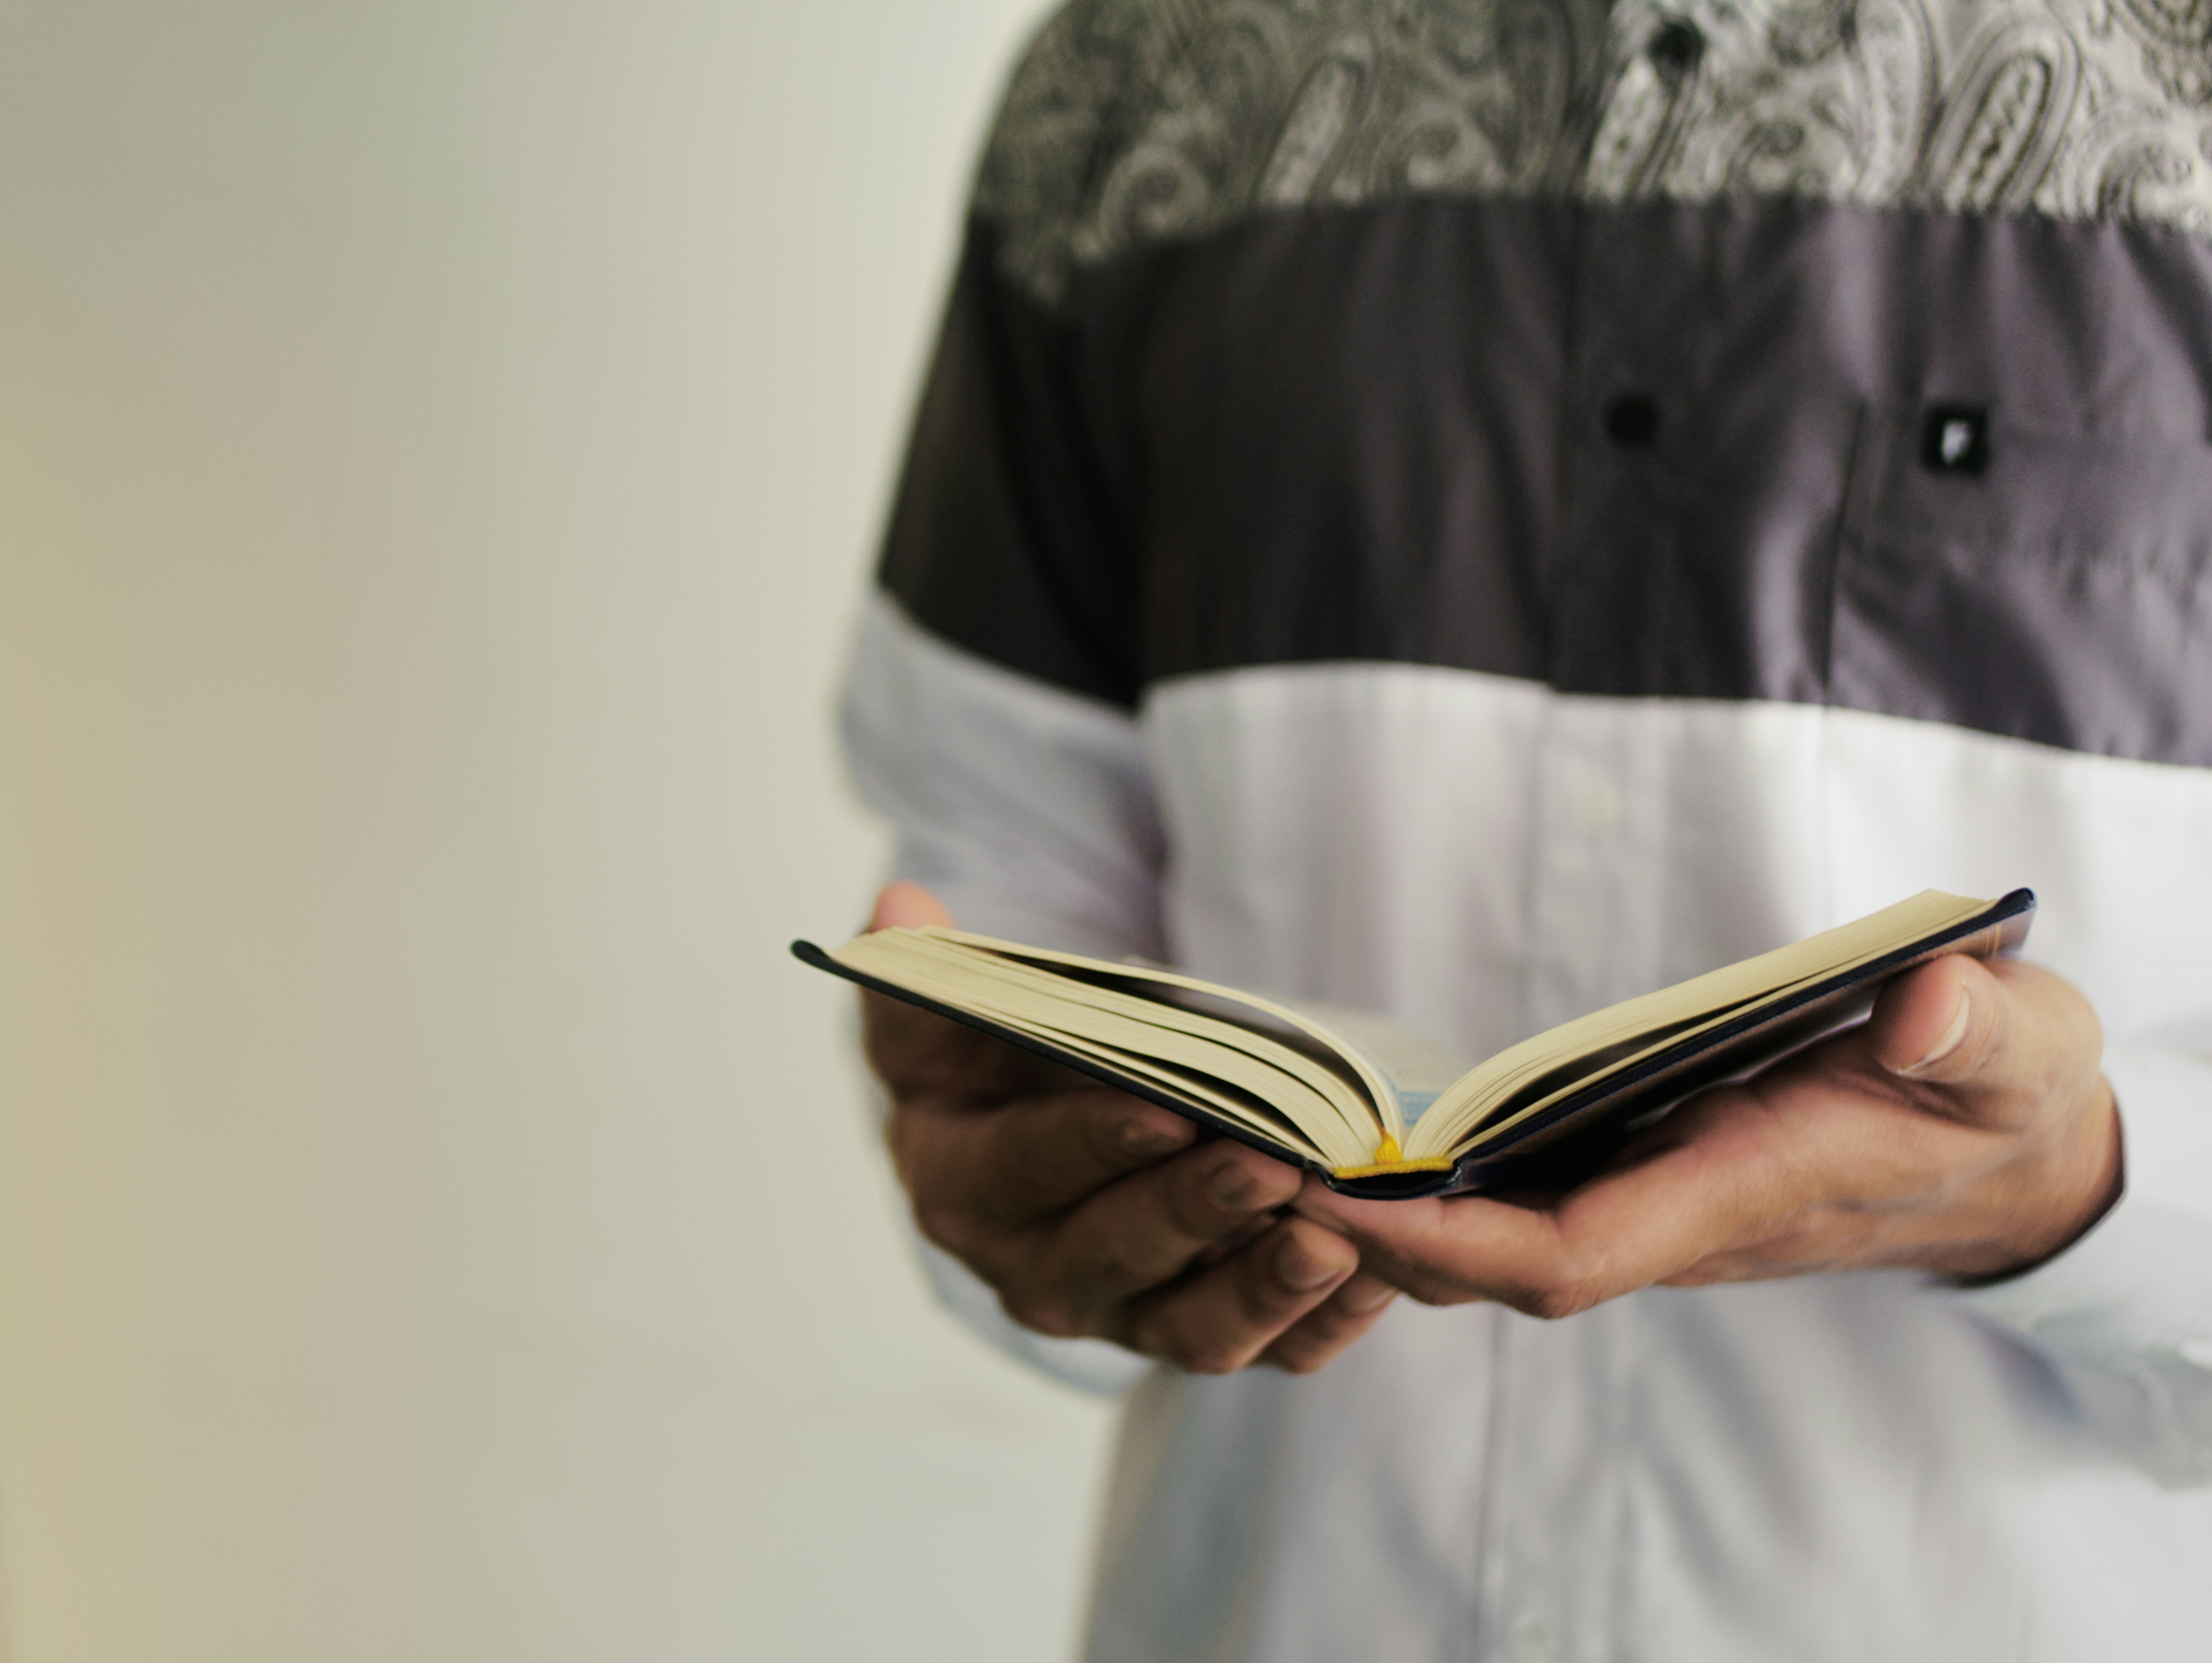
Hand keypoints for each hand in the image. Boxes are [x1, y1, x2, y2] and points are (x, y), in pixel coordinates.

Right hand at [862, 882, 1395, 1372]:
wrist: (1037, 1127)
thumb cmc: (989, 1065)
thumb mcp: (938, 1014)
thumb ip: (921, 972)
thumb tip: (897, 908)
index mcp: (962, 1188)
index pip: (1025, 1170)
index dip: (1091, 1143)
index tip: (1164, 1110)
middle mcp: (1037, 1273)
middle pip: (1114, 1258)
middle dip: (1193, 1213)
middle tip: (1270, 1166)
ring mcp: (1125, 1317)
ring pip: (1193, 1331)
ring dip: (1264, 1289)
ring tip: (1333, 1239)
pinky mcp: (1204, 1331)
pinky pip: (1272, 1350)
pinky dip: (1326, 1321)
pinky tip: (1379, 1273)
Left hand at [1298, 953, 2123, 1317]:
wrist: (2009, 1152)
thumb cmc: (2004, 1094)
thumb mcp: (2022, 1045)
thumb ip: (1979, 1030)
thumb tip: (1920, 1007)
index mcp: (1748, 1188)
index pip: (1574, 1252)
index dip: (1450, 1243)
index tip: (1336, 1202)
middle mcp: (1683, 1216)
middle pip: (1502, 1265)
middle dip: (1377, 1239)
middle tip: (1246, 1172)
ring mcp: (1659, 1202)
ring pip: (1501, 1243)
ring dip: (1390, 1218)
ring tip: (1270, 1152)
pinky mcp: (1650, 1175)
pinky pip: (1524, 1207)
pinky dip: (1439, 1192)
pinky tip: (1362, 1147)